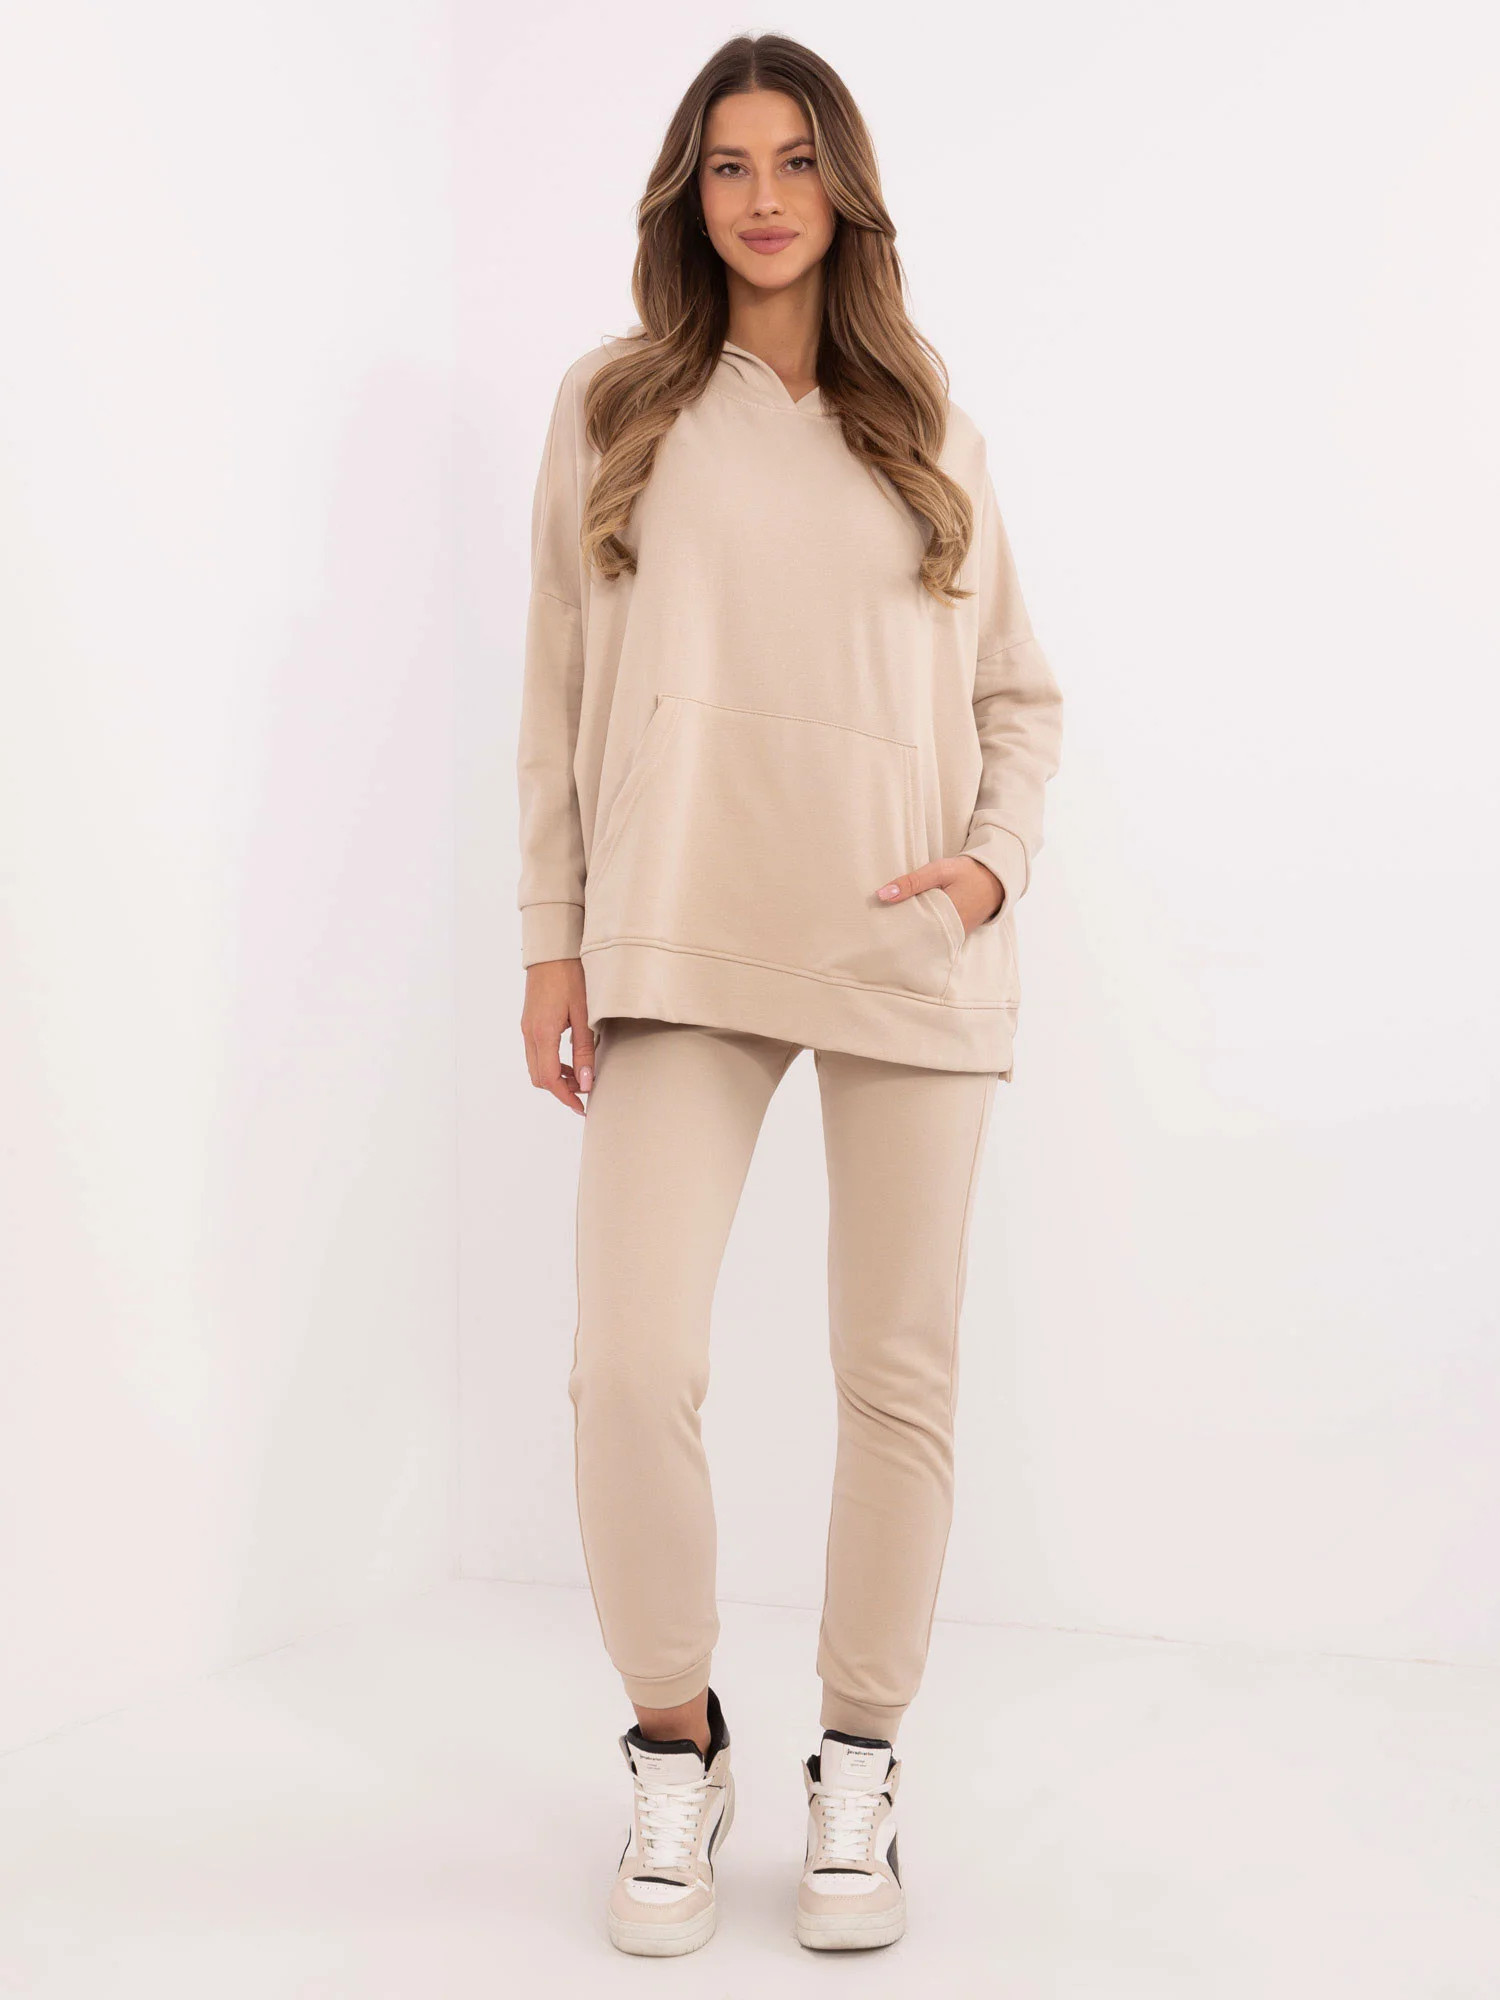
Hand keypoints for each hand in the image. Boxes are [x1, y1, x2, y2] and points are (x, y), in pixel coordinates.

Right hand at [520, 957, 594, 1114]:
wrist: (552, 950)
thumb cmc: (571, 977)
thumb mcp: (584, 1014)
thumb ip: (584, 1050)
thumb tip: (585, 1082)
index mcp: (542, 1034)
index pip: (550, 1079)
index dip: (566, 1097)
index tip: (582, 1107)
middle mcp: (529, 1034)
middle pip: (539, 1077)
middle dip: (561, 1090)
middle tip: (584, 1092)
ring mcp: (527, 1028)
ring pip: (536, 1066)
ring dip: (556, 1077)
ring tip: (581, 1076)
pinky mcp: (529, 1022)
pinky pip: (536, 1053)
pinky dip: (551, 1063)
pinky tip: (570, 1059)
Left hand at [876, 854, 1002, 934]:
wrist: (996, 879)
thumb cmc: (968, 872)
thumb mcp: (939, 871)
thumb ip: (912, 882)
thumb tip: (882, 895)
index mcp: (947, 918)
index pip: (912, 930)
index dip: (893, 928)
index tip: (876, 925)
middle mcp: (951, 932)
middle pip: (916, 938)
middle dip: (899, 933)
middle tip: (877, 930)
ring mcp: (954, 935)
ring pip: (924, 938)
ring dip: (910, 932)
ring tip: (888, 929)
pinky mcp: (956, 934)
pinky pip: (934, 936)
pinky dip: (921, 930)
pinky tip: (907, 925)